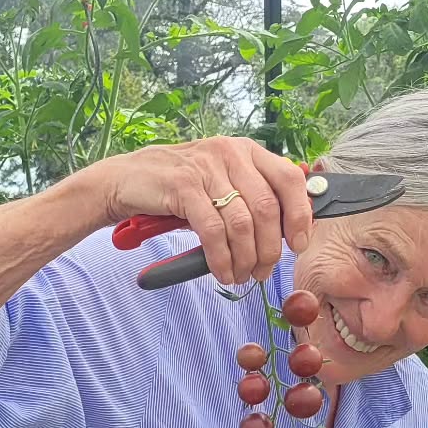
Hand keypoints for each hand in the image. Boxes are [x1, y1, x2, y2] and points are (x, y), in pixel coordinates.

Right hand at [89, 136, 314, 285]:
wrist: (127, 181)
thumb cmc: (177, 188)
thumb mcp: (221, 183)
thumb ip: (250, 196)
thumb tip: (287, 230)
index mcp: (246, 150)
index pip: (289, 179)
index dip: (299, 215)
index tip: (298, 244)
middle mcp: (229, 153)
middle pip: (266, 208)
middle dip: (269, 249)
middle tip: (261, 272)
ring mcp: (206, 169)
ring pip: (242, 224)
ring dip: (245, 259)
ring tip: (240, 276)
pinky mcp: (183, 188)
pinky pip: (213, 232)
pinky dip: (222, 259)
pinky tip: (223, 272)